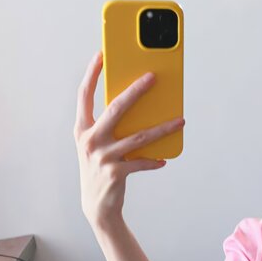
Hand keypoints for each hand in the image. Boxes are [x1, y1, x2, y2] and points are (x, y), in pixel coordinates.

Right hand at [74, 51, 183, 229]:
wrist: (96, 205)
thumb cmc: (100, 168)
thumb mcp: (98, 145)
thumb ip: (109, 126)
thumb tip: (138, 105)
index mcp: (82, 128)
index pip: (84, 94)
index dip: (92, 73)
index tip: (101, 54)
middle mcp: (89, 140)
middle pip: (116, 108)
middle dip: (136, 90)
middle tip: (153, 77)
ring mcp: (102, 156)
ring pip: (139, 136)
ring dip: (162, 128)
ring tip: (179, 121)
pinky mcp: (115, 172)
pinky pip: (141, 162)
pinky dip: (154, 160)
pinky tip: (163, 159)